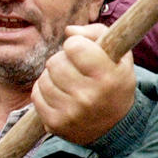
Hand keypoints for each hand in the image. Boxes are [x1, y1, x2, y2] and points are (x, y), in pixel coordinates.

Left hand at [32, 24, 136, 144]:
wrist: (116, 126)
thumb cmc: (116, 84)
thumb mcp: (120, 56)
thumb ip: (98, 33)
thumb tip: (69, 31)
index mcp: (107, 77)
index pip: (74, 46)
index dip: (77, 44)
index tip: (84, 51)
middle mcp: (88, 96)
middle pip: (55, 61)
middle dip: (64, 61)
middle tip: (76, 69)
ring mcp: (70, 112)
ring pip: (44, 78)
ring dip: (53, 77)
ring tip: (68, 83)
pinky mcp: (55, 124)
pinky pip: (36, 95)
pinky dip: (45, 91)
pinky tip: (60, 95)